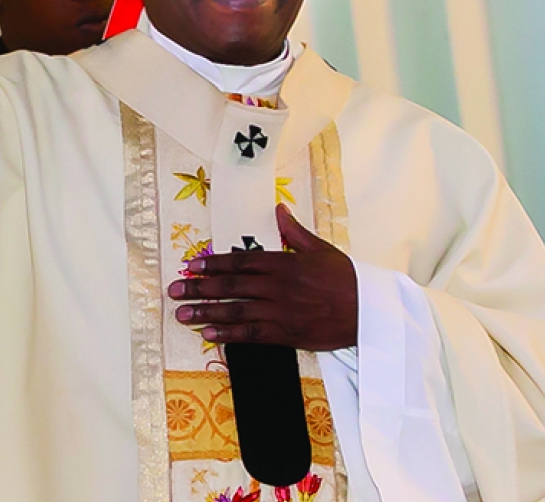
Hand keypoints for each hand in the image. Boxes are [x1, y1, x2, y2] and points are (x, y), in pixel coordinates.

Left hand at [169, 204, 357, 349]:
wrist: (370, 311)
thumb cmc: (346, 278)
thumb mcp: (321, 249)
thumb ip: (294, 231)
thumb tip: (278, 210)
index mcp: (284, 263)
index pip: (240, 261)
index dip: (212, 263)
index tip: (190, 265)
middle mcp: (277, 287)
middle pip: (230, 286)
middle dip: (199, 288)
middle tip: (174, 290)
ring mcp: (280, 312)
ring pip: (235, 311)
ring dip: (206, 313)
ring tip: (181, 314)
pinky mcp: (286, 334)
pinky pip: (252, 335)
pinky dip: (229, 335)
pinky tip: (209, 335)